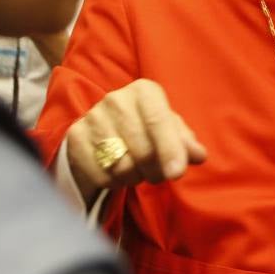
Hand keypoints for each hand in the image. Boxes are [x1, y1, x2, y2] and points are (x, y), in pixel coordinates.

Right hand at [64, 79, 206, 202]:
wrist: (101, 133)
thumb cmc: (145, 130)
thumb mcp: (169, 131)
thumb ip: (186, 143)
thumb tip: (198, 155)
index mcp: (144, 91)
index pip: (158, 121)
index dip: (169, 149)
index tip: (177, 172)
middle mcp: (116, 99)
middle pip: (142, 149)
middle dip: (155, 171)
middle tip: (157, 174)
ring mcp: (92, 117)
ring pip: (121, 165)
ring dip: (135, 177)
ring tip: (136, 170)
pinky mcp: (75, 138)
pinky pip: (101, 174)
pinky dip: (113, 182)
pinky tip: (116, 172)